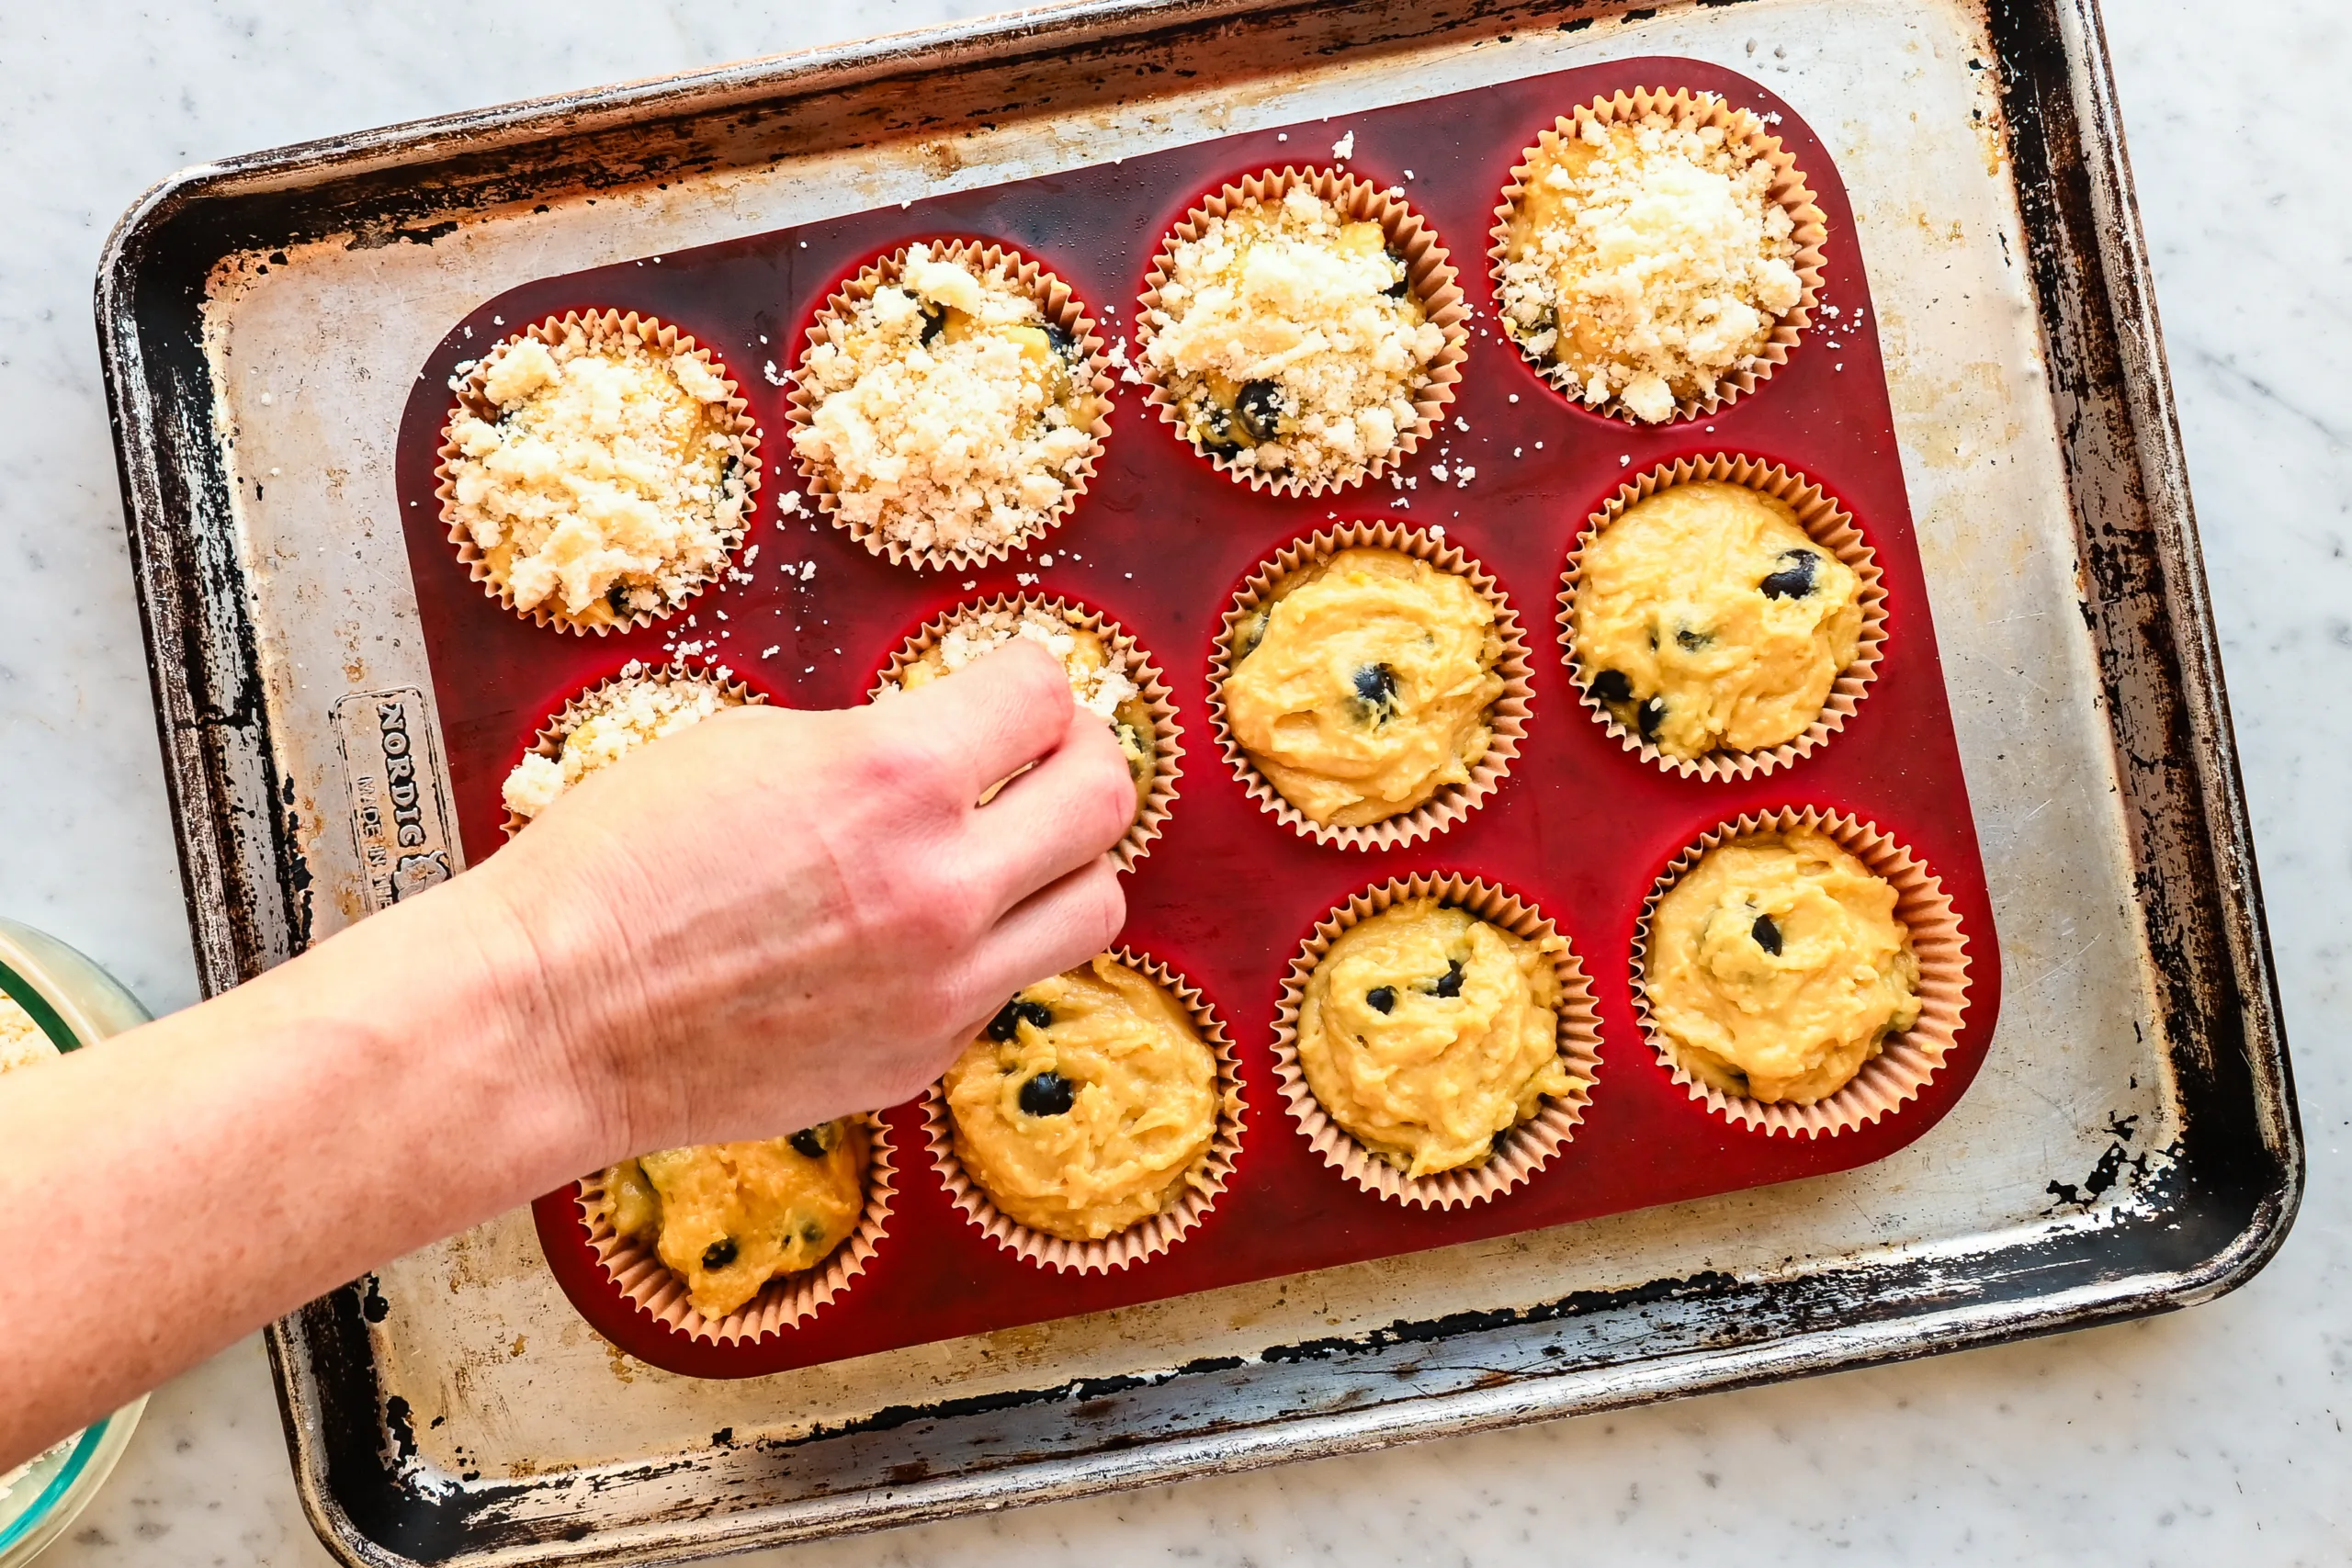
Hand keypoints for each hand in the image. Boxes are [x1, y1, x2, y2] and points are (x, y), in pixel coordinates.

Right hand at [462, 641, 1134, 1160]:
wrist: (556, 1015)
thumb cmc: (620, 865)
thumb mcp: (753, 746)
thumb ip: (880, 744)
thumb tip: (958, 745)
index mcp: (895, 778)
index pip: (1042, 693)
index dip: (1027, 678)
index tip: (1010, 688)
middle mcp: (943, 885)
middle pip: (1105, 800)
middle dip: (1079, 757)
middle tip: (1043, 755)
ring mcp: (943, 985)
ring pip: (1094, 907)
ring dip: (1063, 864)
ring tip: (1010, 849)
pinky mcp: (922, 1056)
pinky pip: (1009, 985)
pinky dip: (990, 950)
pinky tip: (927, 933)